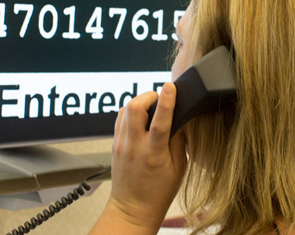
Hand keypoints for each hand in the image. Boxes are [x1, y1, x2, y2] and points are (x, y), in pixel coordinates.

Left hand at [90, 82, 186, 234]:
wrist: (133, 208)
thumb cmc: (159, 192)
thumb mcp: (179, 168)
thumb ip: (179, 141)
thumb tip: (179, 118)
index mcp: (154, 155)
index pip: (159, 122)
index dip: (166, 101)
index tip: (170, 87)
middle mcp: (134, 147)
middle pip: (134, 108)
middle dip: (148, 96)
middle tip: (159, 98)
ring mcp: (121, 145)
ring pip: (125, 110)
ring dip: (139, 103)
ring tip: (150, 109)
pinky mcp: (114, 145)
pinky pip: (120, 119)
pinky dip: (130, 112)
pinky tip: (140, 118)